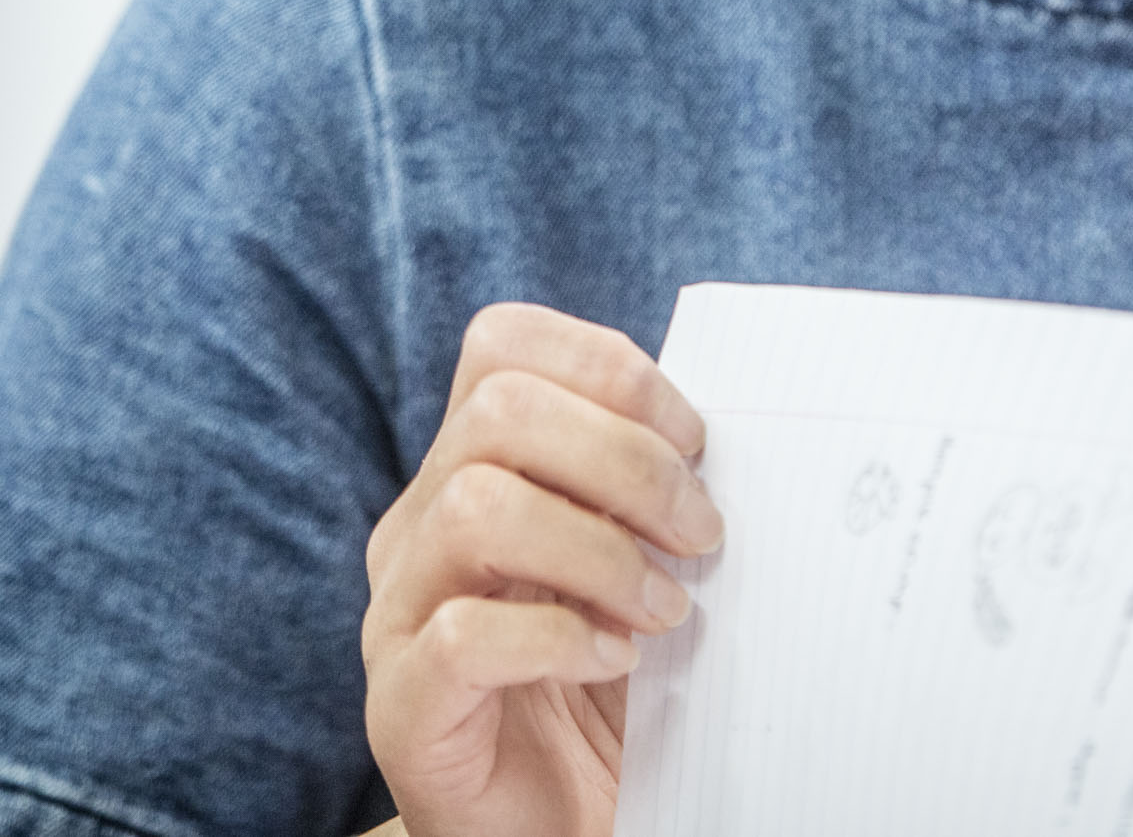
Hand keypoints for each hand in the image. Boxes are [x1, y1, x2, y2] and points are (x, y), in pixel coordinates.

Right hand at [361, 304, 722, 836]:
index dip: (607, 367)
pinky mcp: (403, 709)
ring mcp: (399, 618)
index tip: (695, 437)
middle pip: (498, 410)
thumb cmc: (609, 698)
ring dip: (598, 548)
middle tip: (702, 534)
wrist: (554, 833)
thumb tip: (733, 432)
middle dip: (626, 458)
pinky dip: (558, 637)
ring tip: (664, 608)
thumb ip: (654, 497)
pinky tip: (615, 661)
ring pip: (475, 507)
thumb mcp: (638, 571)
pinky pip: (464, 635)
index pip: (503, 346)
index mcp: (469, 473)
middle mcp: (418, 529)